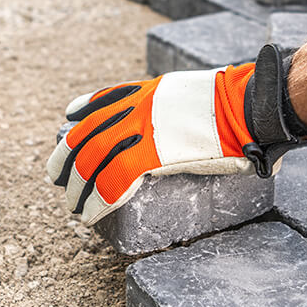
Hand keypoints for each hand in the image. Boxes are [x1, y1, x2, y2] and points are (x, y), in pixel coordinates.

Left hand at [45, 46, 306, 225]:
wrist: (249, 103)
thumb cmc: (242, 102)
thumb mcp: (205, 97)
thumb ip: (198, 113)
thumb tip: (218, 134)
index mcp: (150, 93)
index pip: (104, 101)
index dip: (82, 113)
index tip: (69, 122)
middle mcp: (138, 109)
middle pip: (89, 133)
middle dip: (68, 157)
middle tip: (57, 175)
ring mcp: (143, 131)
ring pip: (94, 159)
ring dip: (78, 185)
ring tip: (72, 205)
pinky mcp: (154, 156)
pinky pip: (115, 181)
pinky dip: (98, 199)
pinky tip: (89, 213)